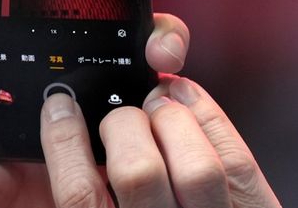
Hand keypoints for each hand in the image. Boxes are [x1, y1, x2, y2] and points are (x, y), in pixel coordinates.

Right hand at [41, 76, 281, 207]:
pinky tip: (188, 102)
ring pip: (197, 167)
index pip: (79, 195)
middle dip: (124, 123)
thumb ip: (79, 194)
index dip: (64, 141)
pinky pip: (238, 162)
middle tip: (120, 115)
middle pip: (138, 171)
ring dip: (172, 119)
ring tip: (159, 106)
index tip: (59, 107)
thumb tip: (59, 132)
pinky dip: (210, 118)